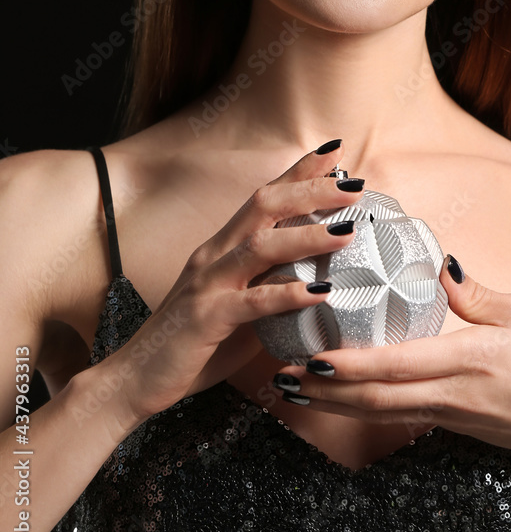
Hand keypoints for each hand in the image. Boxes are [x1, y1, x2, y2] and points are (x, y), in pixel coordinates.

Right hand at [102, 139, 362, 425]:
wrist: (137, 378)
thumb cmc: (194, 343)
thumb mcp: (239, 306)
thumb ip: (270, 286)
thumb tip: (319, 279)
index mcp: (222, 247)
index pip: (264, 198)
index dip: (298, 172)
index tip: (334, 152)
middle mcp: (214, 255)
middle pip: (264, 205)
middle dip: (309, 191)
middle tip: (352, 186)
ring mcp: (207, 283)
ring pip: (260, 245)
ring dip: (306, 236)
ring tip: (346, 232)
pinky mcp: (207, 318)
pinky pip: (252, 301)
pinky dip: (288, 294)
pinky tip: (319, 293)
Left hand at [274, 256, 510, 457]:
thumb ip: (475, 293)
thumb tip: (441, 263)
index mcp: (466, 361)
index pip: (397, 366)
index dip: (351, 366)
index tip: (314, 358)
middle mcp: (450, 394)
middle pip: (375, 399)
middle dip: (325, 391)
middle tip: (283, 378)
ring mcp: (448, 414)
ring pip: (380, 413)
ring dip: (335, 403)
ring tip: (295, 391)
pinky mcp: (451, 423)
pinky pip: (397, 415)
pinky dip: (362, 407)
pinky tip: (341, 396)